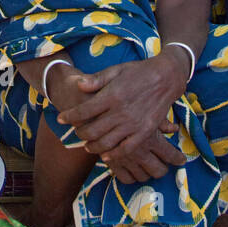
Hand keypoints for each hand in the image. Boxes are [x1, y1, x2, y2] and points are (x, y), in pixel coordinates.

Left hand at [55, 56, 187, 182]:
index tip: (61, 118)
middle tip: (76, 132)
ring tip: (87, 145)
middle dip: (79, 133)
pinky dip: (113, 155)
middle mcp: (121, 112)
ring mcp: (133, 124)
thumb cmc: (139, 72)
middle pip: (92, 130)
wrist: (166, 77)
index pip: (83, 110)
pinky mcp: (145, 132)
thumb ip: (97, 79)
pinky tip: (106, 156)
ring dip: (93, 146)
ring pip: (106, 142)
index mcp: (111, 95)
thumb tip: (78, 84)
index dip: (69, 116)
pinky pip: (126, 148)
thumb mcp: (116, 70)